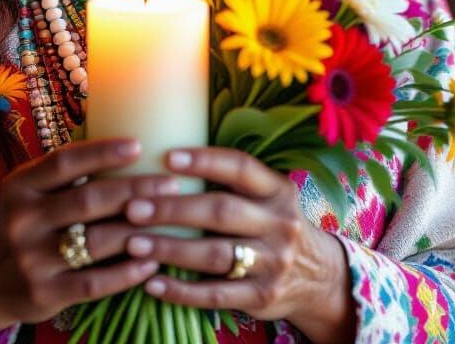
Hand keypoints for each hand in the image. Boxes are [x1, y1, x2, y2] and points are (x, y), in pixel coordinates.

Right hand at [0, 137, 181, 341]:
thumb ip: (62, 174)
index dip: (104, 152)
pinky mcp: (44, 294)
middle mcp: (24, 220)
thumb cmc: (21, 224)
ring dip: (138, 230)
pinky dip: (126, 273)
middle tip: (171, 183)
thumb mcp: (27, 191)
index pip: (65, 161)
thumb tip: (124, 146)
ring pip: (95, 241)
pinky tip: (151, 263)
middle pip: (88, 199)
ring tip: (169, 219)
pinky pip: (94, 282)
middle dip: (135, 189)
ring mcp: (32, 259)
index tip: (140, 145)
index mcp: (20, 186)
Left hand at [120, 146, 355, 343]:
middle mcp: (280, 224)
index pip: (241, 168)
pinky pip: (216, 295)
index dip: (205, 160)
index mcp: (278, 190)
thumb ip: (232, 180)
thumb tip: (167, 158)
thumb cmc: (274, 224)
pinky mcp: (263, 297)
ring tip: (134, 243)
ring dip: (170, 249)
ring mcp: (273, 263)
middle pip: (221, 211)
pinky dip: (181, 291)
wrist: (320, 277)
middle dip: (173, 209)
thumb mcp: (268, 196)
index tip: (167, 157)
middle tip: (133, 207)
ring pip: (215, 255)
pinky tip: (152, 283)